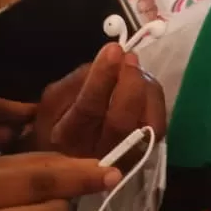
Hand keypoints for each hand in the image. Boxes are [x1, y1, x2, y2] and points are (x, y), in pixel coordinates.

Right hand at [27, 43, 166, 160]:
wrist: (65, 160)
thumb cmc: (57, 124)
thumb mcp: (53, 100)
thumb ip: (77, 80)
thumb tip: (109, 62)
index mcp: (67, 137)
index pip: (88, 107)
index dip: (102, 77)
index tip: (113, 49)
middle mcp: (96, 154)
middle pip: (121, 122)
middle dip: (130, 84)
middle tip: (129, 57)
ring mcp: (124, 158)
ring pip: (146, 125)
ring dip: (145, 89)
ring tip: (134, 68)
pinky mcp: (142, 154)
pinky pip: (157, 125)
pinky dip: (153, 101)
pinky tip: (143, 86)